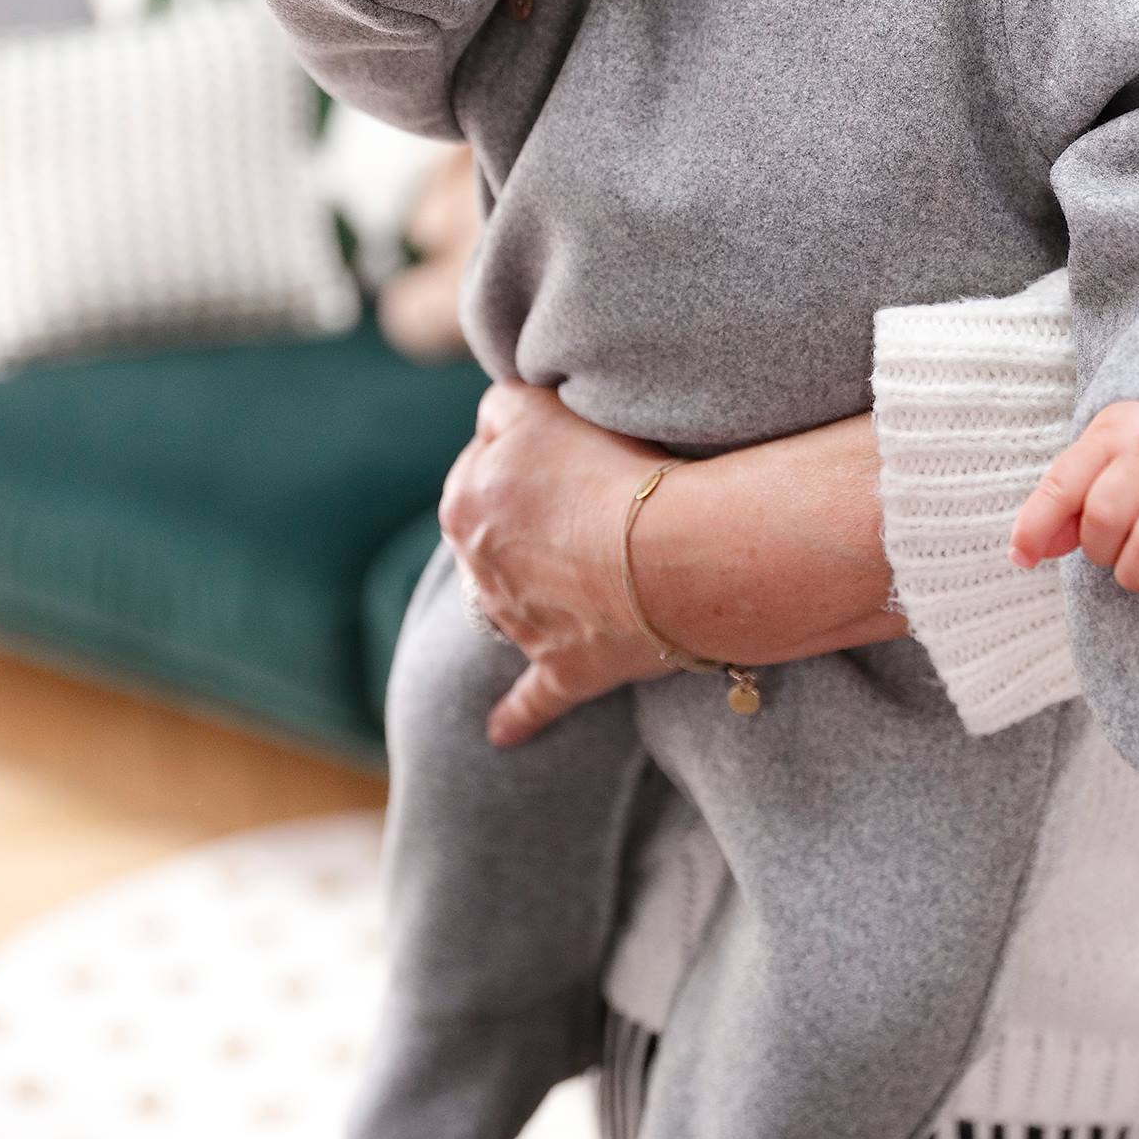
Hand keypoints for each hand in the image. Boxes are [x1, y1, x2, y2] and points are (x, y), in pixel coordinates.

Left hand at [440, 384, 905, 746]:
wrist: (673, 553)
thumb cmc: (614, 468)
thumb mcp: (537, 406)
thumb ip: (503, 405)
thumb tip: (494, 418)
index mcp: (466, 500)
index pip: (484, 454)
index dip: (530, 446)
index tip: (572, 444)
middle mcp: (480, 566)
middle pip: (491, 529)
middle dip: (523, 516)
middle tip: (584, 498)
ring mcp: (522, 621)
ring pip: (505, 601)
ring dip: (526, 590)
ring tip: (573, 572)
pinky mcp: (564, 667)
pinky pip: (532, 699)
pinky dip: (518, 715)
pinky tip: (502, 733)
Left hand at [1008, 399, 1138, 611]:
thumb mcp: (1101, 452)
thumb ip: (1064, 498)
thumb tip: (1029, 552)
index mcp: (1111, 434)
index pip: (1062, 486)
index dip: (1033, 528)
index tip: (1021, 558)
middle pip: (1105, 518)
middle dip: (1095, 551)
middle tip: (1104, 553)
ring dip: (1130, 574)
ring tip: (1130, 573)